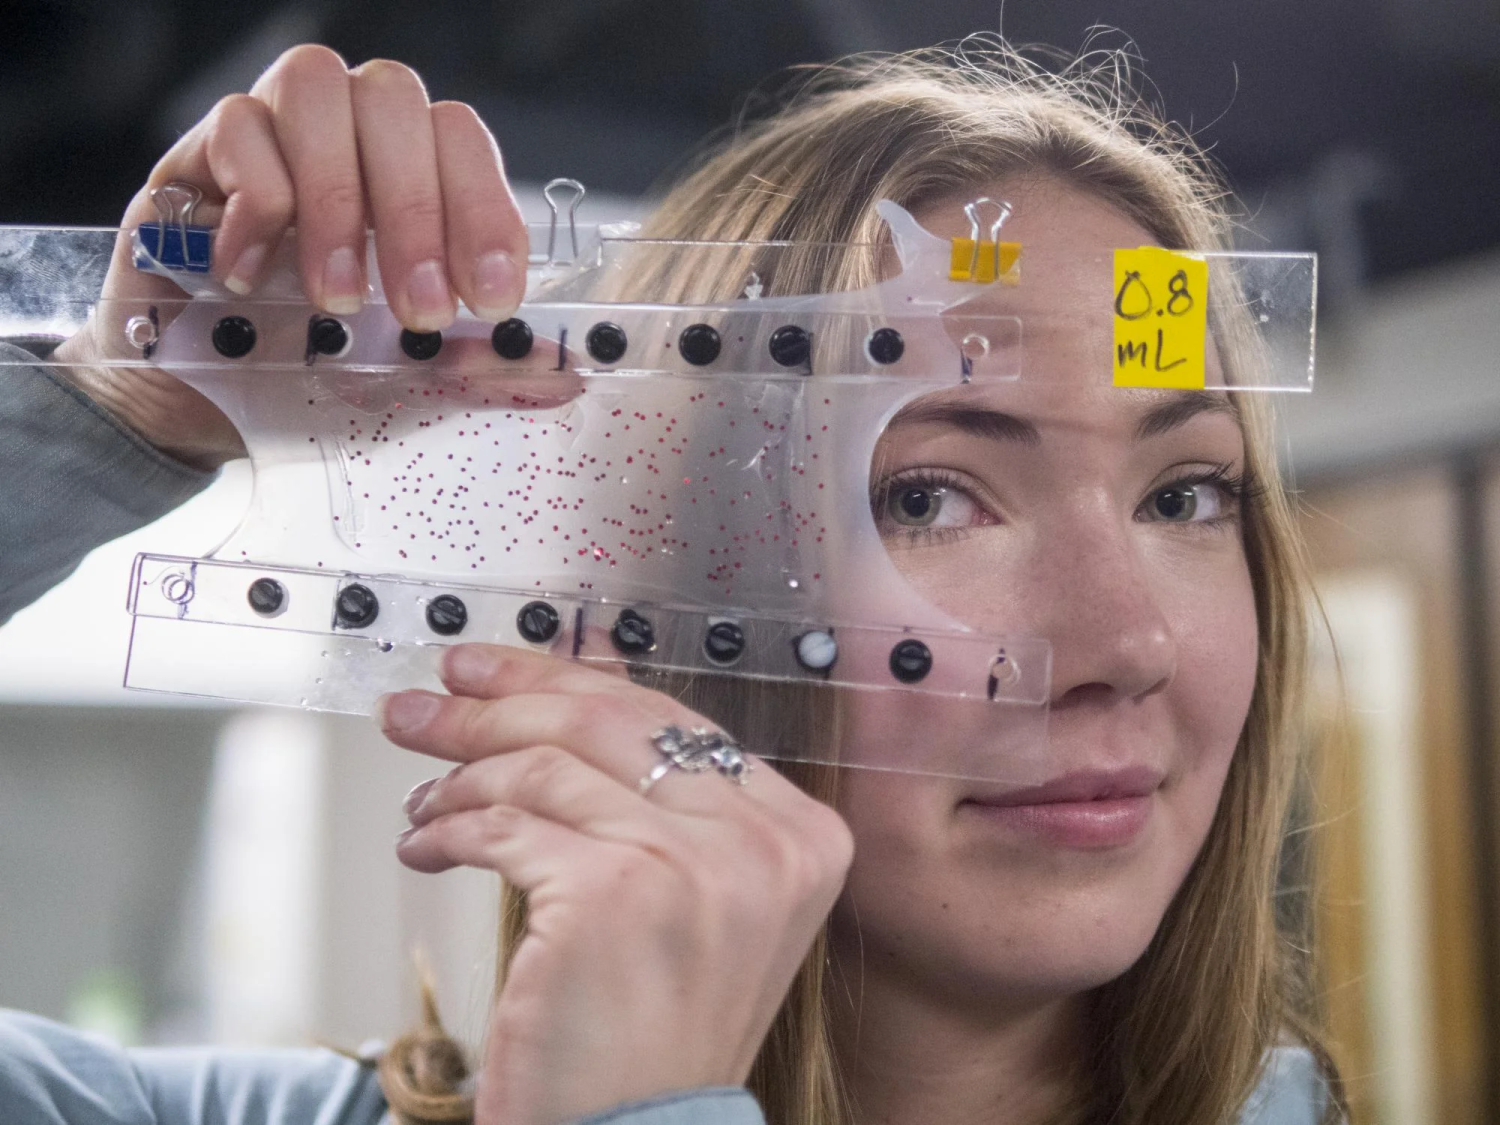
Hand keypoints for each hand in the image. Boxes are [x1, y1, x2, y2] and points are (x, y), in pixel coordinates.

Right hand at [52, 45, 527, 468]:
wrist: (192, 398)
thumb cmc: (309, 369)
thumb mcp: (398, 378)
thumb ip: (473, 369)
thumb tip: (562, 375)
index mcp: (412, 169)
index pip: (463, 143)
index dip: (485, 212)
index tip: (492, 299)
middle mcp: (350, 132)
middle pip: (399, 104)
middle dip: (418, 213)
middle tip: (418, 312)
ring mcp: (274, 129)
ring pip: (319, 91)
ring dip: (339, 201)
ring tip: (337, 298)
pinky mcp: (197, 152)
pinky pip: (236, 129)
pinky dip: (257, 206)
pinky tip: (253, 282)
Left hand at [380, 644, 854, 1124]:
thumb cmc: (653, 1033)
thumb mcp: (688, 897)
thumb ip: (651, 792)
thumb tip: (576, 673)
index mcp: (798, 834)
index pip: (672, 718)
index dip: (569, 678)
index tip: (495, 674)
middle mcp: (763, 842)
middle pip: (607, 720)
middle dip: (498, 702)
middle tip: (429, 704)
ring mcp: (696, 864)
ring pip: (547, 766)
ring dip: (462, 776)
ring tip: (424, 800)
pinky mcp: (616, 894)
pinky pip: (506, 826)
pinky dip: (449, 830)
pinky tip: (427, 845)